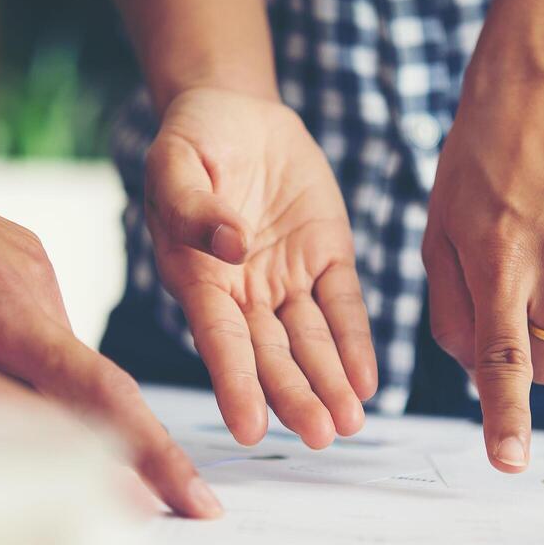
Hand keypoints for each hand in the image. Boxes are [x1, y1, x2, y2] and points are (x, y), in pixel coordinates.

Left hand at [0, 117, 219, 517]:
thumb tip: (11, 452)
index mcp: (0, 298)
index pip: (96, 390)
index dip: (150, 453)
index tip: (194, 498)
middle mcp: (32, 277)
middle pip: (77, 386)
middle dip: (67, 436)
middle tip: (18, 464)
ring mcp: (30, 263)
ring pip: (52, 361)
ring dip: (24, 393)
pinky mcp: (18, 257)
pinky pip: (35, 329)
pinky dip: (15, 360)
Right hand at [144, 88, 376, 446]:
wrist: (235, 109)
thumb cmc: (191, 139)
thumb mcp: (175, 161)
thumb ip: (192, 207)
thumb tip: (229, 246)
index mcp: (197, 277)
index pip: (219, 339)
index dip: (235, 383)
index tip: (250, 429)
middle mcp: (243, 292)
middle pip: (271, 354)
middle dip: (295, 396)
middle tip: (320, 435)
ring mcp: (286, 279)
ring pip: (311, 342)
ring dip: (329, 382)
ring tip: (349, 422)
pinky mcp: (325, 257)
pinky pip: (344, 306)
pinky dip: (355, 343)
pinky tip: (368, 381)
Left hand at [423, 73, 543, 471]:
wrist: (538, 95)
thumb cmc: (474, 173)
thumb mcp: (438, 237)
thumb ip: (453, 313)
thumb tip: (479, 376)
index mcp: (496, 260)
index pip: (504, 359)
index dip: (506, 417)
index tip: (510, 463)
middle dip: (535, 366)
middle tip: (519, 320)